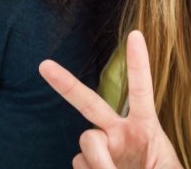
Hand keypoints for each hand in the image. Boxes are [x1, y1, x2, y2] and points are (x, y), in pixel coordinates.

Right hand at [39, 31, 180, 168]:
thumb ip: (146, 163)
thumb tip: (102, 163)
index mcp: (145, 126)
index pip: (140, 90)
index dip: (138, 63)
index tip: (136, 34)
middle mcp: (119, 132)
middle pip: (90, 103)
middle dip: (67, 84)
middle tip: (44, 65)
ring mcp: (102, 148)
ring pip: (87, 141)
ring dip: (99, 160)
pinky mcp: (87, 165)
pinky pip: (79, 164)